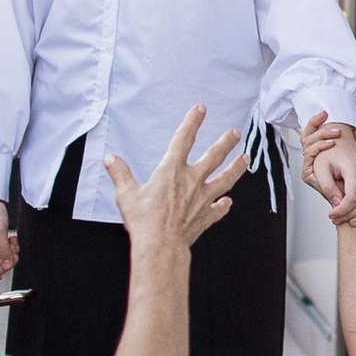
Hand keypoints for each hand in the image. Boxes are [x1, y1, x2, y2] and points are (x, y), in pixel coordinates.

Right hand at [0, 199, 16, 288]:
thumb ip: (4, 251)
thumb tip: (7, 266)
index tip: (0, 276)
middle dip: (8, 261)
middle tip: (13, 248)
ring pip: (3, 259)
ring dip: (11, 253)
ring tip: (12, 240)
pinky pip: (4, 251)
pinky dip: (10, 247)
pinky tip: (11, 238)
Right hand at [105, 106, 247, 254]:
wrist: (161, 245)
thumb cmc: (144, 220)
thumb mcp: (126, 194)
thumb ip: (120, 174)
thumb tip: (110, 159)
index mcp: (171, 171)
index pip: (183, 139)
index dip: (192, 122)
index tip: (200, 109)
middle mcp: (191, 181)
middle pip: (214, 156)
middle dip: (226, 142)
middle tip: (235, 133)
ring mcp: (202, 199)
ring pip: (225, 179)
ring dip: (236, 168)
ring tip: (245, 159)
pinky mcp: (206, 216)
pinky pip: (218, 209)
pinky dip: (224, 205)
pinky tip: (228, 202)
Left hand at [301, 112, 355, 225]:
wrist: (339, 141)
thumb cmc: (327, 155)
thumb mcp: (320, 169)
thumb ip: (327, 186)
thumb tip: (337, 203)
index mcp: (354, 166)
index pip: (353, 197)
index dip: (342, 210)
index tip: (331, 215)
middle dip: (351, 215)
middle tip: (336, 219)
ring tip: (350, 220)